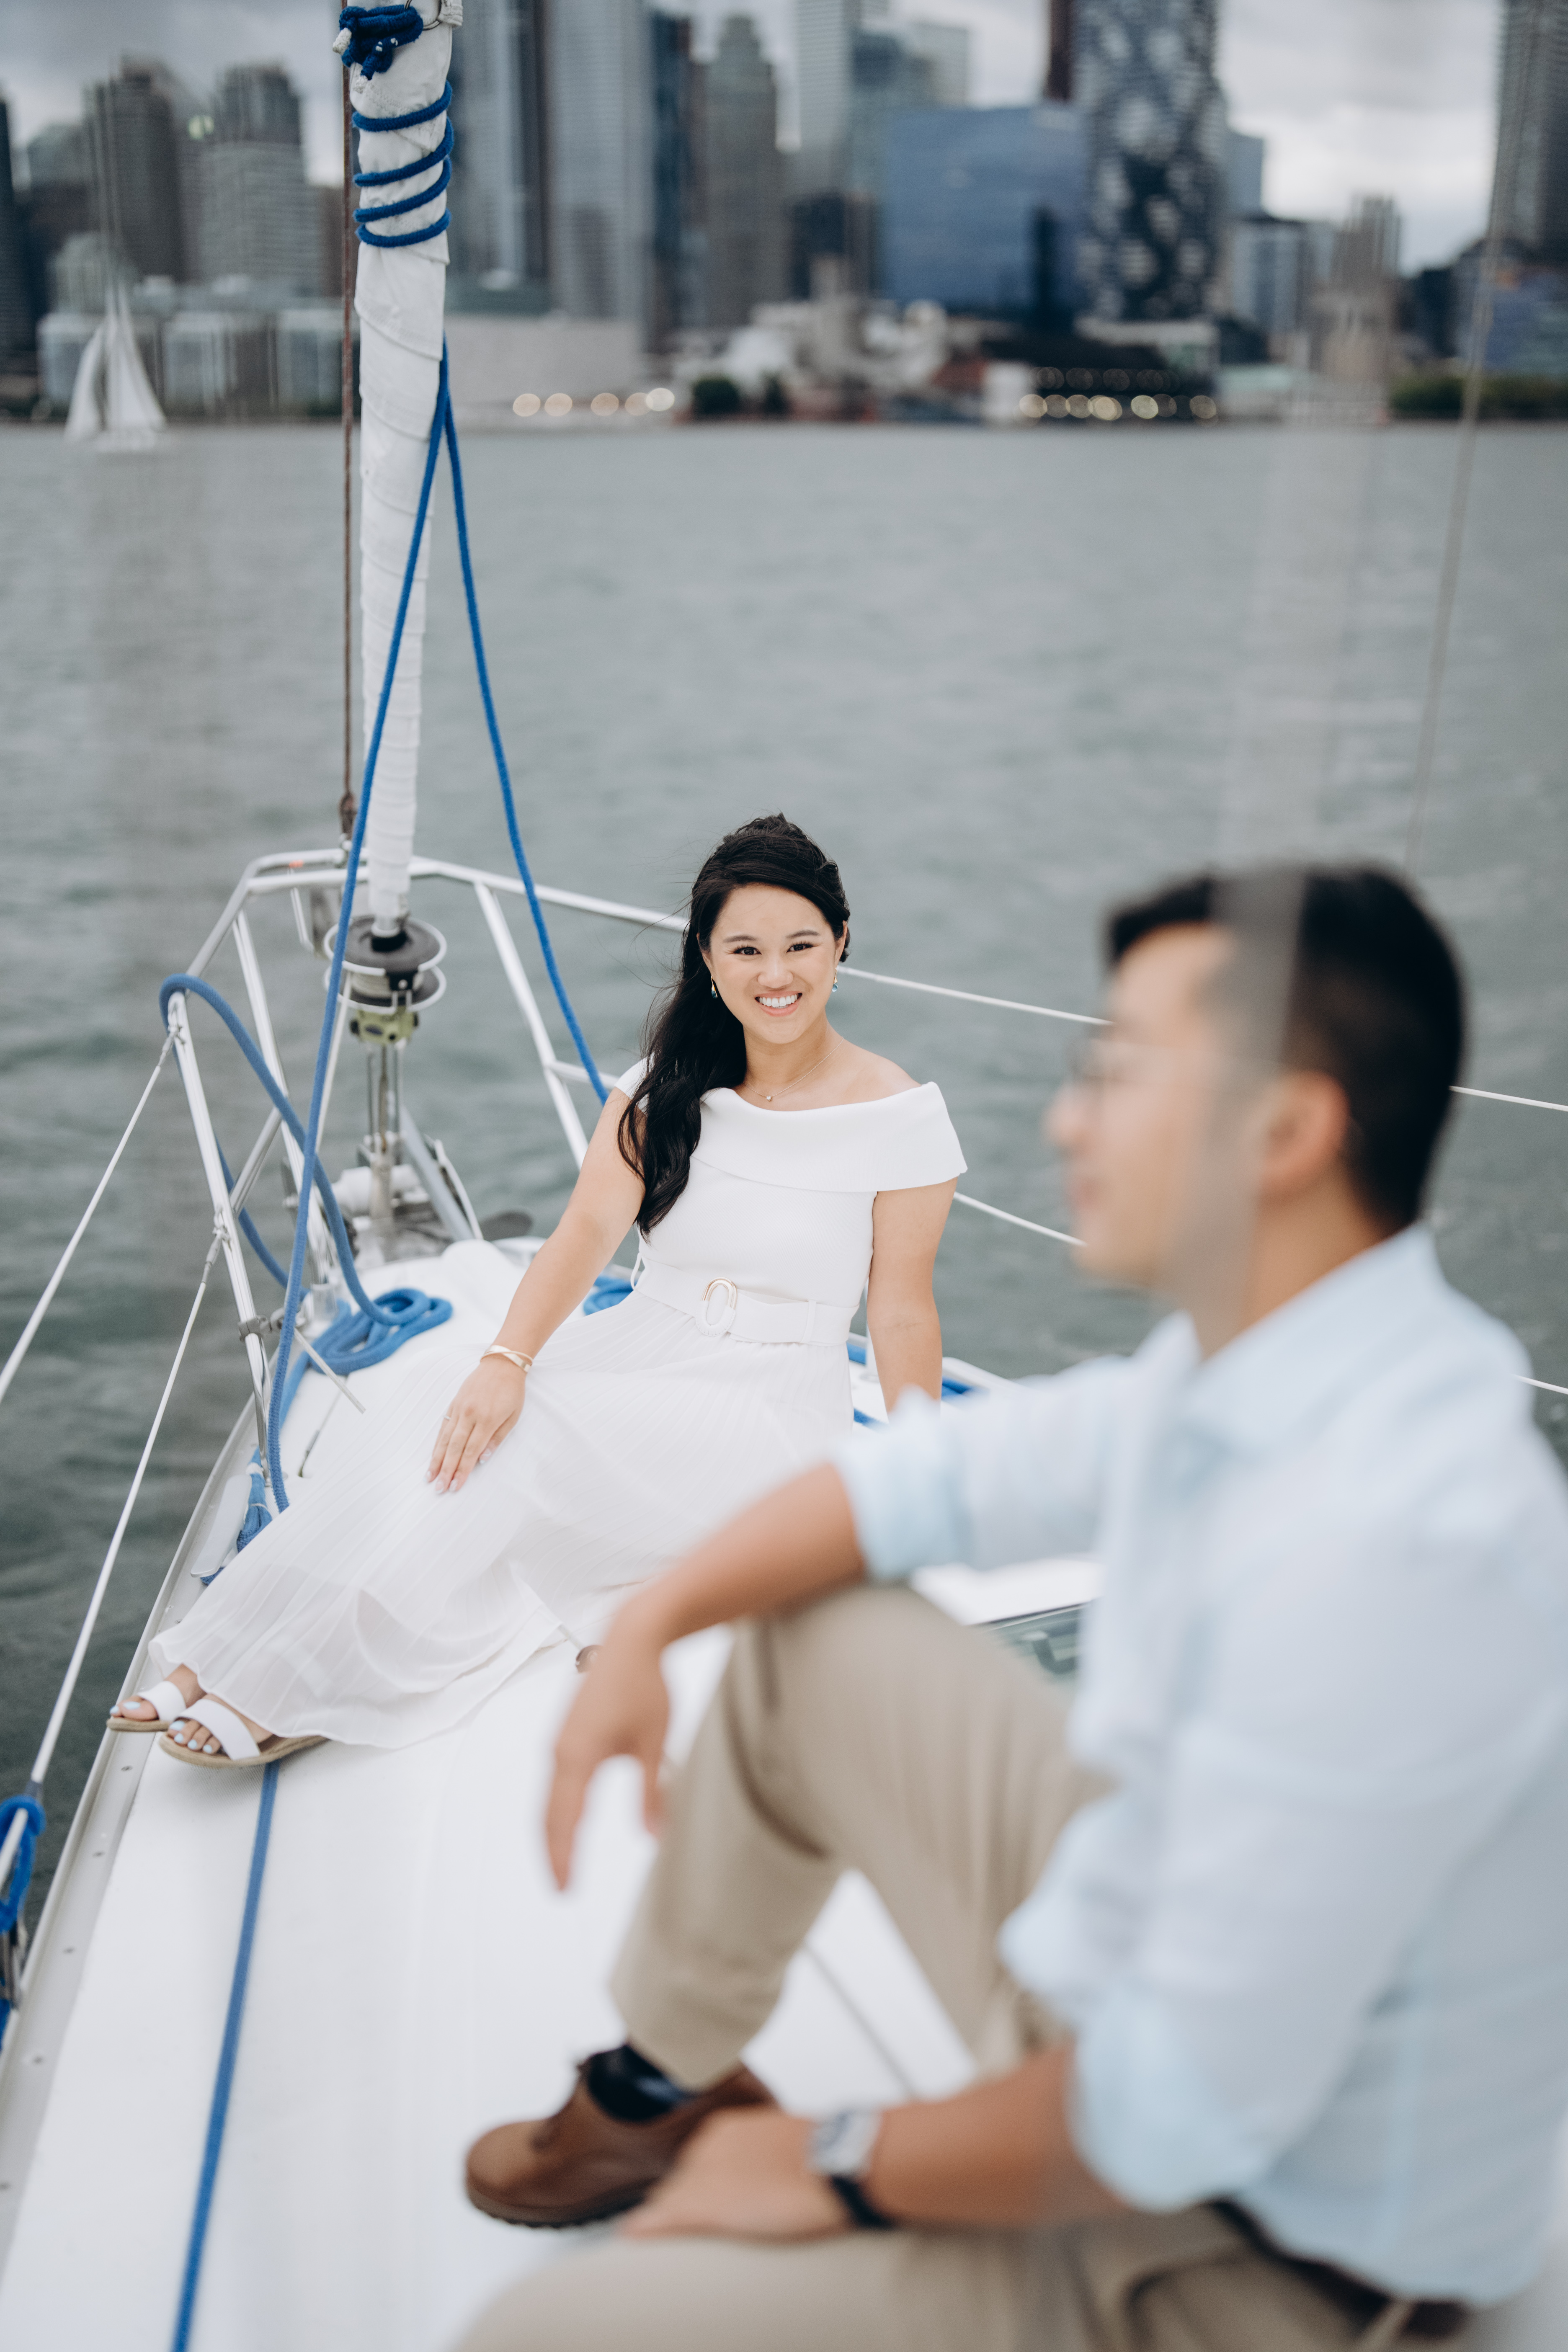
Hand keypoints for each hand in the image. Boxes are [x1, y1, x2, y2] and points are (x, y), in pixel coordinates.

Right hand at [426, 1359, 526, 1492]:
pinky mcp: (453, 1404)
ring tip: (429, 1476)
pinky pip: (442, 1427)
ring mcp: (458, 1409)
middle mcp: (469, 1414)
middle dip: (446, 1470)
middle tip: (439, 1488)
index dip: (462, 1471)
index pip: (471, 1451)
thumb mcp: (513, 1417)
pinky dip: (437, 1443)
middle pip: (454, 1448)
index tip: (456, 1486)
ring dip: (436, 1459)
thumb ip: (497, 1439)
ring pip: (444, 1439)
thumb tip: (482, 1460)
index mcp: (487, 1419)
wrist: (501, 1364)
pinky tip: (433, 1456)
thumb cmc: (511, 1392)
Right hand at [545, 1617, 669, 1887]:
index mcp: (578, 1756)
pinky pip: (557, 1780)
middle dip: (553, 1852)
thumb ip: (652, 1792)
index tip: (564, 1889)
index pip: (566, 1820)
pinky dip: (558, 1807)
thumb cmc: (645, 1687)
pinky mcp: (567, 1733)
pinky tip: (570, 1820)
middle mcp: (561, 1751)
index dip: (564, 1857)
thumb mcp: (655, 1744)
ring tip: (562, 1863)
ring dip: (554, 1830)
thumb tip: (653, 1835)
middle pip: (549, 1814)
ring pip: (550, 1798)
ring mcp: (560, 1741)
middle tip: (560, 1888)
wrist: (631, 1638)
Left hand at [622, 2111, 848, 2243]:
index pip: (697, 2159)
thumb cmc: (823, 2152)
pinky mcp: (705, 2204)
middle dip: (682, 2197)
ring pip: (673, 2196)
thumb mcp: (787, 2143)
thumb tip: (769, 2166)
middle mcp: (709, 2144)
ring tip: (658, 2230)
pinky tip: (633, 2233)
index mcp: (729, 2127)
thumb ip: (764, 2151)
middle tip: (684, 2218)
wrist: (836, 2161)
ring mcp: (705, 2172)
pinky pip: (665, 2215)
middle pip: (681, 2178)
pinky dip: (647, 2225)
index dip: (698, 2183)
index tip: (706, 2195)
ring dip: (668, 2213)